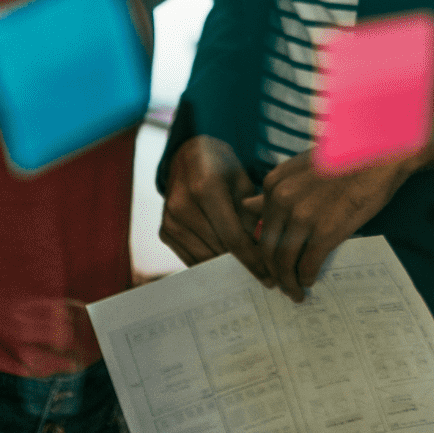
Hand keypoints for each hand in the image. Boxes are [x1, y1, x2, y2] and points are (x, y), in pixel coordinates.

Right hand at [160, 135, 267, 279]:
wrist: (187, 155)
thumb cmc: (221, 167)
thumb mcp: (242, 181)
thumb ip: (252, 214)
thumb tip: (265, 249)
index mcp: (206, 188)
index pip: (233, 236)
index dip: (252, 260)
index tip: (269, 276)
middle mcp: (183, 205)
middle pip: (218, 250)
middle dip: (242, 265)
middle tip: (264, 277)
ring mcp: (170, 220)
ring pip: (203, 258)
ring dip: (226, 268)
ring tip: (247, 273)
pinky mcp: (164, 231)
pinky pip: (190, 258)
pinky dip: (209, 263)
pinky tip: (226, 265)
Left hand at [244, 145, 433, 300]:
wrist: (379, 155)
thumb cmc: (344, 159)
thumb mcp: (301, 169)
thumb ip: (275, 191)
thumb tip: (247, 206)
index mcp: (274, 184)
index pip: (261, 227)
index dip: (266, 250)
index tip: (272, 262)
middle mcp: (282, 200)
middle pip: (268, 248)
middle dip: (274, 272)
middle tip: (281, 284)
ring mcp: (303, 216)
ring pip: (285, 261)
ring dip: (288, 281)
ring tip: (295, 291)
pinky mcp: (325, 231)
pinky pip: (308, 264)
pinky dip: (306, 277)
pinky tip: (310, 280)